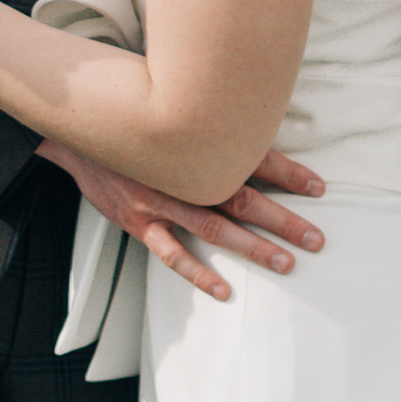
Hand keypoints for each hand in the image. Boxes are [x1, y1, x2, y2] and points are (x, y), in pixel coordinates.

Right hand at [38, 139, 325, 300]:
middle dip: (284, 219)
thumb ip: (213, 124)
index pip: (253, 158)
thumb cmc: (136, 119)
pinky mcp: (138, 222)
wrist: (80, 128)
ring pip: (214, 228)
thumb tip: (254, 125)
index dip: (289, 173)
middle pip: (244, 198)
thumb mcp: (175, 112)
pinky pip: (172, 253)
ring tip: (286, 263)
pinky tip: (224, 289)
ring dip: (252, 247)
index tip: (319, 188)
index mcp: (198, 143)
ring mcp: (160, 200)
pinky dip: (197, 273)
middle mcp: (184, 173)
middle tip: (316, 239)